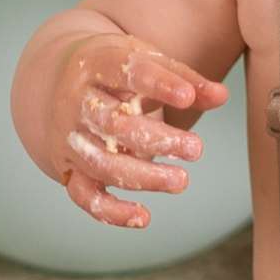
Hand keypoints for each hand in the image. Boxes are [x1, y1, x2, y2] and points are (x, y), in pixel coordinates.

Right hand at [18, 26, 229, 232]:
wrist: (58, 81)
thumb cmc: (115, 71)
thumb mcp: (146, 62)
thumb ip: (184, 80)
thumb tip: (221, 96)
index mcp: (96, 63)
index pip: (126, 71)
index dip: (158, 85)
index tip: (187, 97)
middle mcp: (76, 102)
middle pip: (113, 124)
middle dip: (156, 140)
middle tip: (196, 149)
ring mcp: (70, 137)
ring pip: (101, 163)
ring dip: (142, 176)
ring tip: (181, 180)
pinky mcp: (69, 168)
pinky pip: (85, 196)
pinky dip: (112, 211)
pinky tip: (144, 217)